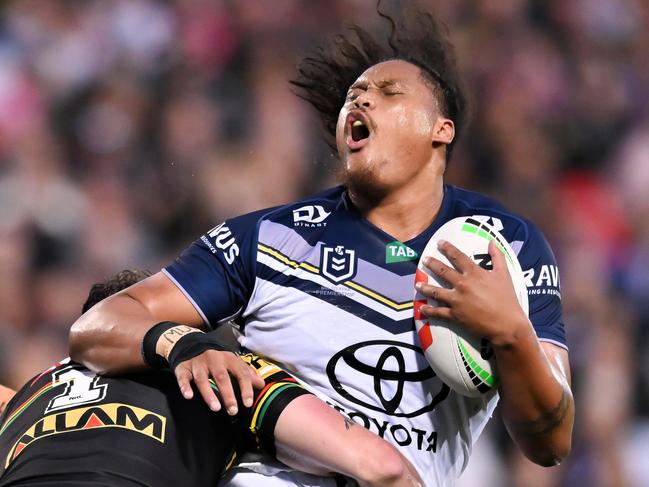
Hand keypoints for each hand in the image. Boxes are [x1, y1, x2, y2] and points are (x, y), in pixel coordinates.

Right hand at [174, 350, 264, 414]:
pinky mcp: (183, 368)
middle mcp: (213, 359)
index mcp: (228, 358)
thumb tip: (261, 384)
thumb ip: (246, 373)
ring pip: (202, 379)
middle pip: (221, 377)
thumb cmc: (217, 359)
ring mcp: (197, 363)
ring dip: (209, 394)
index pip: (240, 372)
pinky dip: (185, 387)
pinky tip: (189, 396)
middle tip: (233, 410)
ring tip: (216, 408)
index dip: (245, 388)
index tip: (248, 403)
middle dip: (228, 394)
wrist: (192, 345)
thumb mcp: (233, 363)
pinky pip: (183, 378)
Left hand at [415, 239, 529, 345]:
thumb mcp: (504, 274)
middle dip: (432, 264)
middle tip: (424, 259)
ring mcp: (457, 300)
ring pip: (435, 291)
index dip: (448, 248)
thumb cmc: (507, 299)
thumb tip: (492, 242)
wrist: (507, 325)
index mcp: (474, 273)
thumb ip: (497, 256)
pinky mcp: (455, 315)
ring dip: (425, 287)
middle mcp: (462, 285)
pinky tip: (422, 308)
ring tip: (417, 284)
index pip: (458, 257)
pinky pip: (438, 312)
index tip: (439, 243)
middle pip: (443, 271)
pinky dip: (429, 311)